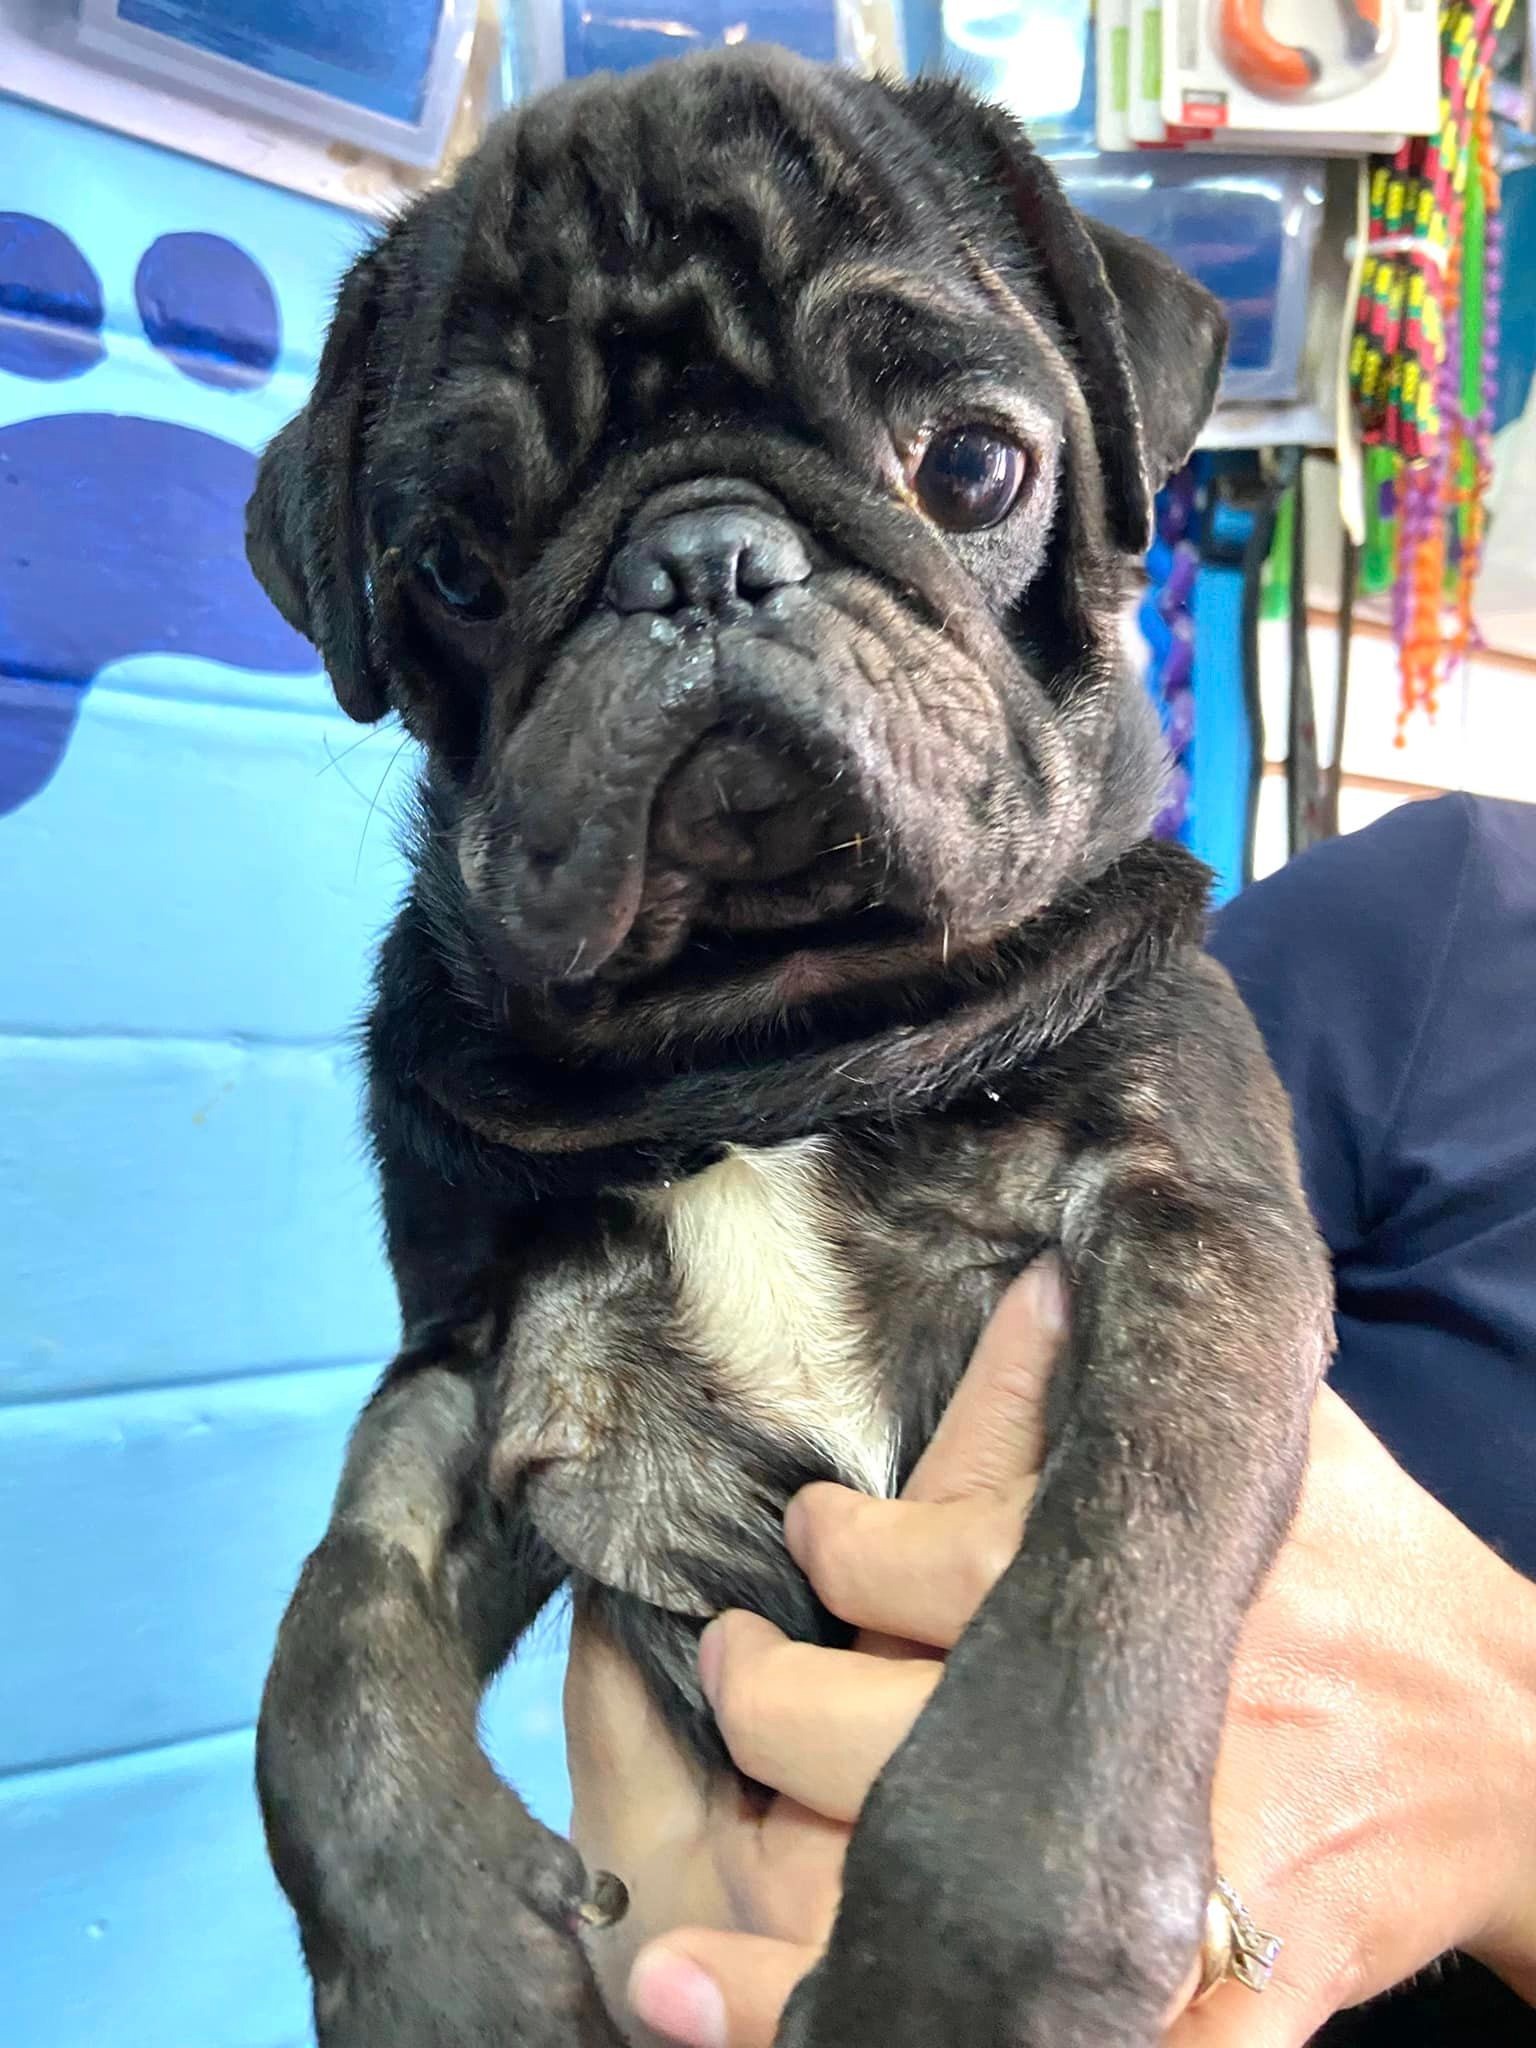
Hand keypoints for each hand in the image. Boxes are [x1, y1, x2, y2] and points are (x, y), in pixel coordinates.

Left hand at [567, 1270, 1535, 2045]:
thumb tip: (1047, 1272)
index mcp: (1117, 1565)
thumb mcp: (1281, 1438)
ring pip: (914, 1889)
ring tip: (695, 1904)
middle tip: (733, 1667)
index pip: (894, 1556)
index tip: (806, 1534)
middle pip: (858, 1731)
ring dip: (777, 1925)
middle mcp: (1120, 1709)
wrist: (1519, 1739)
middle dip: (764, 1698)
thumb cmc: (1385, 1571)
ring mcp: (1168, 1857)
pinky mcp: (1232, 1981)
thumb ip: (1153, 1365)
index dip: (827, 1542)